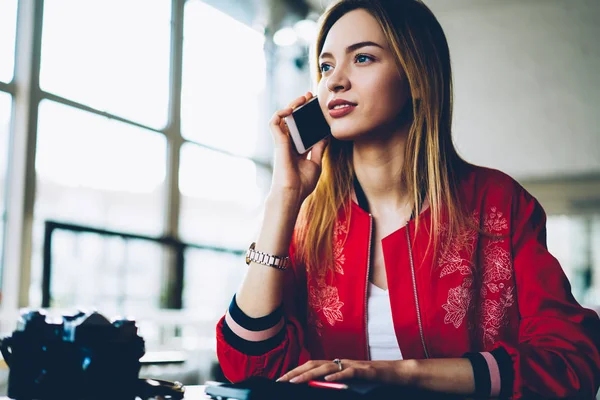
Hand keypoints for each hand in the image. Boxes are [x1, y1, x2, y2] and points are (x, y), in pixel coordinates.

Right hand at [269, 92, 328, 205]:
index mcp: (297, 148)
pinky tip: (291, 109)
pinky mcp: (278, 141)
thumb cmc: (303, 183)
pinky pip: (275, 122)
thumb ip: (318, 148)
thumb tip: (325, 136)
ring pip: (283, 117)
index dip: (307, 117)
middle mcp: (289, 143)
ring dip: (291, 105)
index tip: (316, 108)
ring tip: (302, 98)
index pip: (301, 127)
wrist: (293, 193)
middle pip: (292, 120)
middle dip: (299, 106)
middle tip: (309, 96)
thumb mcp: (316, 163)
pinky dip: (281, 113)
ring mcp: (283, 142)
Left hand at [276, 359, 416, 384]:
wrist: (398, 374)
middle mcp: (342, 362)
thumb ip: (335, 382)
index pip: (312, 365)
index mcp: (337, 364)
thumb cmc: (374, 379)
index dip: (296, 370)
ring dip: (310, 374)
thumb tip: (319, 385)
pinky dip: (337, 376)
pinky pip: (349, 373)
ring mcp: (353, 365)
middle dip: (296, 372)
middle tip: (281, 381)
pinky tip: (327, 380)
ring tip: (295, 381)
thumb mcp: (351, 382)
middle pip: (314, 364)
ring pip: (328, 367)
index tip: (281, 379)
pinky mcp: (366, 372)